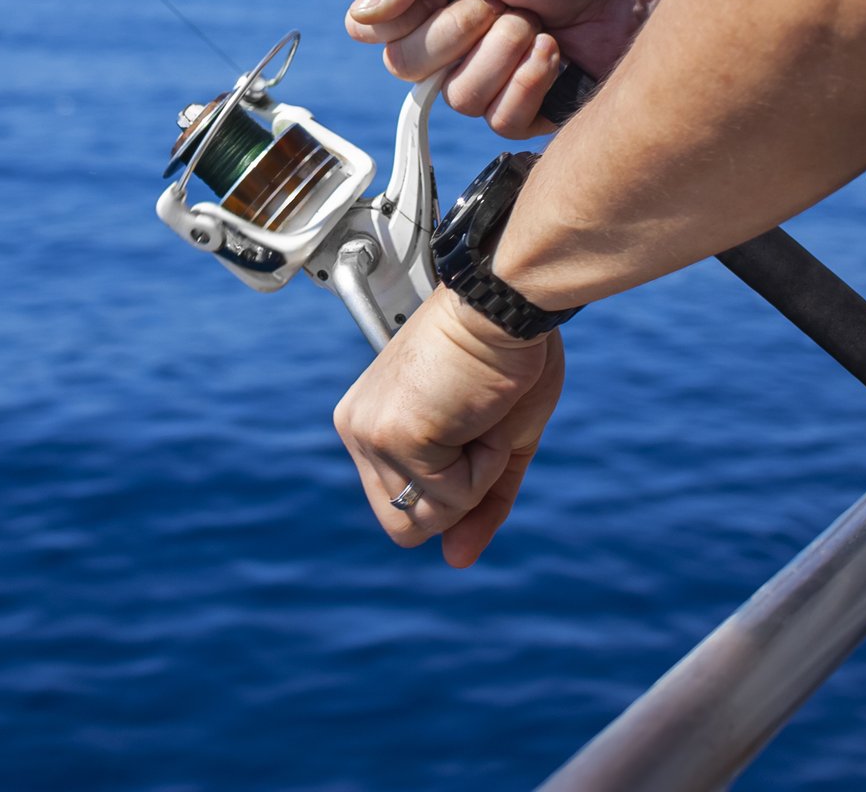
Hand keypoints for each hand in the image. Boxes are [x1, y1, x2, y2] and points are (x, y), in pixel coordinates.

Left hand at [332, 286, 565, 567]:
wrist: (508, 304)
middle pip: (404, 525)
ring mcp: (370, 433)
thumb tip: (455, 561)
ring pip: (428, 517)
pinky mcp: (394, 435)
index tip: (472, 429)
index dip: (452, 491)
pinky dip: (484, 464)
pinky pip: (450, 496)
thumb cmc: (506, 357)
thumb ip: (476, 505)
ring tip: (478, 413)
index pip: (400, 509)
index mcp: (369, 425)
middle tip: (476, 423)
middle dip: (460, 491)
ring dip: (475, 476)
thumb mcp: (497, 445)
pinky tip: (479, 410)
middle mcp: (357, 429)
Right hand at [344, 0, 734, 136]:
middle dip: (464, 28)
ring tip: (538, 27)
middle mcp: (444, 52)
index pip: (371, 34)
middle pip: (407, 69)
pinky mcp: (521, 117)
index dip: (406, 17)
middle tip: (503, 4)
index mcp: (423, 9)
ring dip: (505, 53)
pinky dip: (531, 81)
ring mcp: (481, 87)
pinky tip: (554, 56)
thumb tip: (360, 15)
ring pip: (457, 98)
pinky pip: (499, 121)